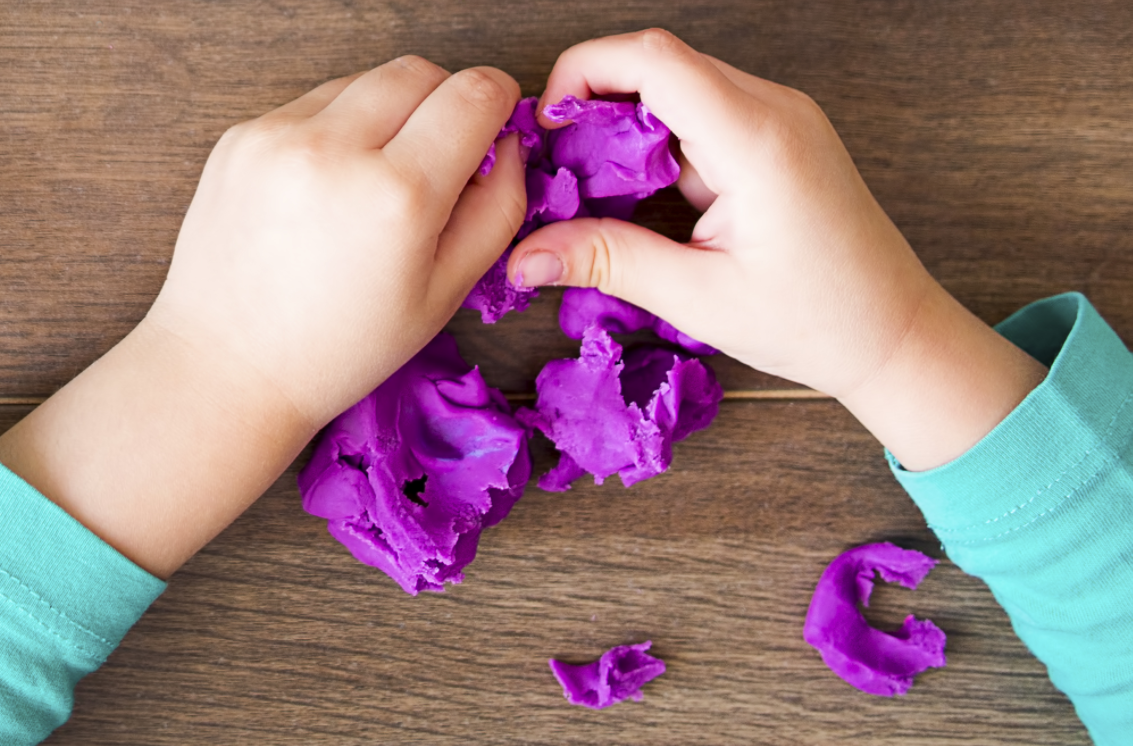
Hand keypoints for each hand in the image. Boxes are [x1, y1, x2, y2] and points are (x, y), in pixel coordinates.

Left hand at [0, 57, 525, 576]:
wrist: (230, 366)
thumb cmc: (343, 348)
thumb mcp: (447, 293)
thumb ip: (498, 210)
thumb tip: (511, 145)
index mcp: (400, 196)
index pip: (474, 94)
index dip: (500, 100)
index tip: (498, 120)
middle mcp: (335, 150)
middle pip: (420, 71)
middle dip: (447, 99)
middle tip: (443, 155)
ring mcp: (278, 136)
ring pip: (365, 80)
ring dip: (391, 112)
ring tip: (379, 181)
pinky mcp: (240, 136)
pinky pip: (313, 103)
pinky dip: (339, 129)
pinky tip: (331, 189)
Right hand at [507, 30, 1044, 469]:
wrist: (898, 336)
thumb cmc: (817, 323)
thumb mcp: (700, 298)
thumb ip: (607, 261)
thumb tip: (524, 255)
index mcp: (757, 140)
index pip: (653, 58)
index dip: (582, 74)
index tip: (547, 127)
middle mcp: (774, 110)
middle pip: (661, 65)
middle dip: (595, 106)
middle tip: (561, 172)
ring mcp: (782, 120)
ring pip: (680, 90)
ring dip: (627, 129)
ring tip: (596, 193)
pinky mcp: (781, 139)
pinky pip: (705, 117)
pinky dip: (660, 147)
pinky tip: (643, 199)